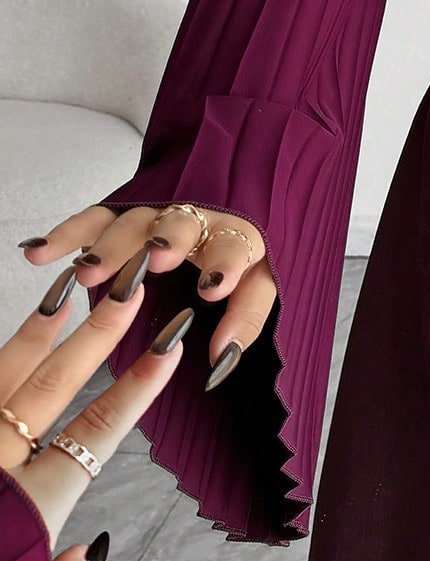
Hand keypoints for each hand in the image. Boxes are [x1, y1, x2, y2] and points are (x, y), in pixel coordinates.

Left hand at [0, 265, 190, 560]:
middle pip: (54, 386)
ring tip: (65, 293)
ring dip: (36, 334)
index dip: (137, 386)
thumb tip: (82, 558)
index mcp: (29, 508)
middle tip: (130, 289)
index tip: (170, 346)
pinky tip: (9, 351)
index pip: (97, 432)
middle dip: (99, 333)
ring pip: (3, 380)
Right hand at [20, 200, 274, 393]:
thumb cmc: (243, 254)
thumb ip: (245, 319)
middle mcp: (196, 217)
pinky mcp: (125, 212)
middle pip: (180, 225)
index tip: (213, 287)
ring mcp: (157, 213)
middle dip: (166, 240)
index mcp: (236, 233)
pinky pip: (95, 218)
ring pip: (133, 222)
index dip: (226, 264)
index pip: (234, 246)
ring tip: (88, 271)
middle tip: (152, 260)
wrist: (235, 200)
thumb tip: (222, 360)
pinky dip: (67, 233)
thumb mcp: (258, 286)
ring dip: (110, 244)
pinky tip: (41, 252)